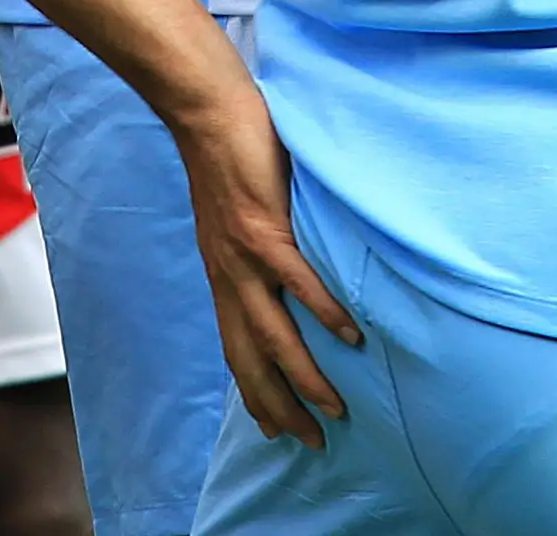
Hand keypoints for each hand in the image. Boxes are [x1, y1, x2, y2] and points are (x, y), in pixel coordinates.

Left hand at [168, 77, 360, 446]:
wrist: (208, 114)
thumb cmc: (230, 157)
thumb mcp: (237, 217)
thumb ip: (257, 249)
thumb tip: (284, 268)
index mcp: (224, 275)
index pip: (237, 348)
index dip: (254, 392)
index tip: (274, 429)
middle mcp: (230, 276)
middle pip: (251, 358)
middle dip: (278, 405)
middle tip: (311, 441)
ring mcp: (244, 256)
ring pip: (273, 333)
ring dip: (303, 376)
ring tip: (334, 408)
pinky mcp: (264, 228)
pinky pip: (298, 280)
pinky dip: (323, 311)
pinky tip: (348, 337)